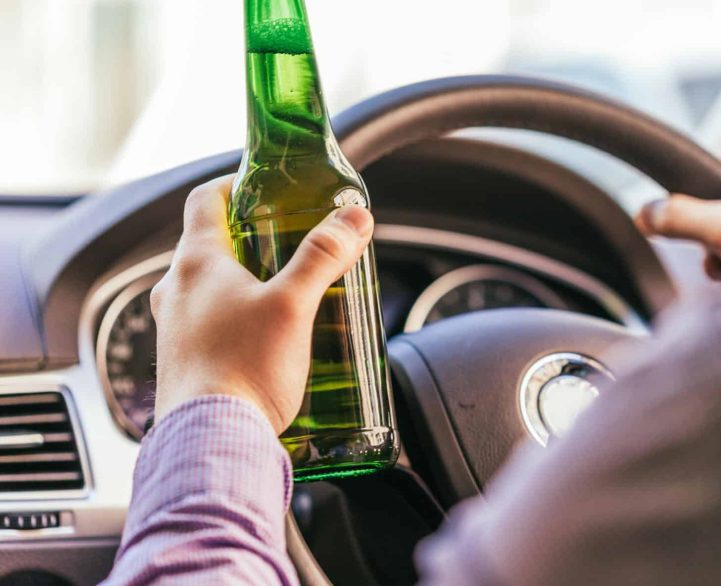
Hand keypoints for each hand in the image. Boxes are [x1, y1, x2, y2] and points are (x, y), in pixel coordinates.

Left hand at [149, 175, 373, 431]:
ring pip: (207, 288)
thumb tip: (353, 216)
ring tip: (284, 294)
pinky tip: (266, 340)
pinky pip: (206, 325)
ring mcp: (173, 329)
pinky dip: (234, 318)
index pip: (204, 200)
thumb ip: (323, 257)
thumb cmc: (244, 369)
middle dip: (249, 239)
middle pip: (209, 245)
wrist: (210, 442)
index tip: (262, 186)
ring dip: (242, 282)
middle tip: (288, 244)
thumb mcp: (294, 305)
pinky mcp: (183, 363)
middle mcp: (174, 292)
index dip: (233, 184)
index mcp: (195, 264)